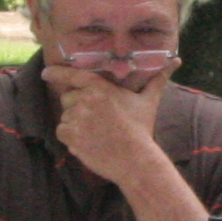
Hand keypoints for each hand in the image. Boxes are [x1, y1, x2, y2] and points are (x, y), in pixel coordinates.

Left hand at [44, 62, 170, 181]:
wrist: (135, 159)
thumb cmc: (141, 129)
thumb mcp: (148, 100)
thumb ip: (157, 79)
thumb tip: (176, 61)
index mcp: (100, 87)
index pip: (71, 75)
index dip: (56, 73)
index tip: (45, 73)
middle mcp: (85, 99)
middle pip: (68, 98)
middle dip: (77, 107)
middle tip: (96, 120)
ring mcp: (76, 117)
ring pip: (65, 116)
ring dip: (75, 124)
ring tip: (95, 133)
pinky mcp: (71, 135)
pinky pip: (62, 132)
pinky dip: (70, 138)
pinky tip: (87, 142)